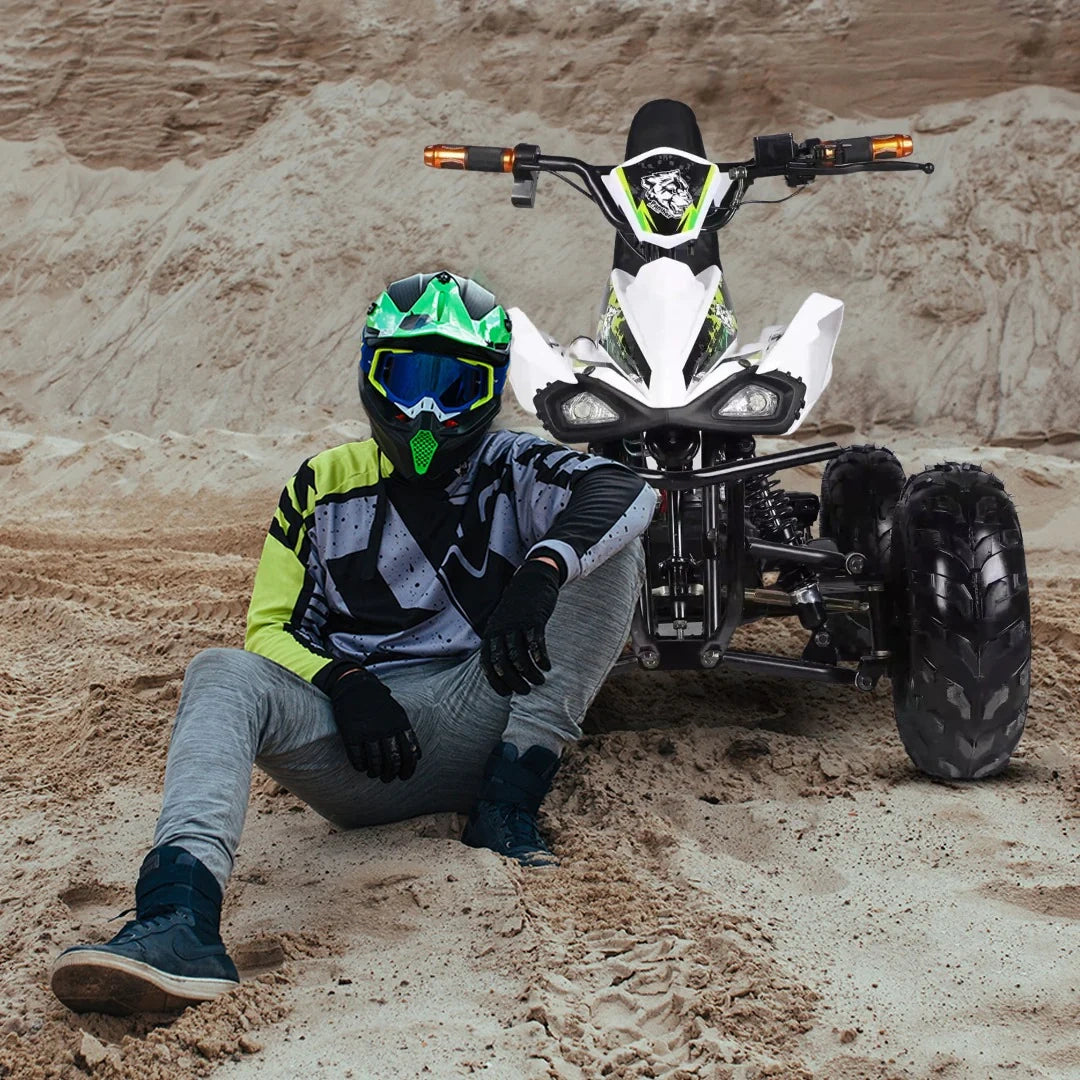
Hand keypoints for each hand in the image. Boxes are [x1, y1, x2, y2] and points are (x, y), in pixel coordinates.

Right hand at [316, 664, 421, 781]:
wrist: (355, 686)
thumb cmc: (378, 702)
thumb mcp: (398, 713)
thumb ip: (407, 733)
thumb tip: (418, 756)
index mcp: (400, 724)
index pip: (410, 752)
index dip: (409, 768)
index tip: (405, 777)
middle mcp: (385, 729)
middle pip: (393, 760)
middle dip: (391, 774)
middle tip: (388, 779)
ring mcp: (368, 732)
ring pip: (375, 762)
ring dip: (375, 772)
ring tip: (374, 774)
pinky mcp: (351, 734)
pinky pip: (357, 758)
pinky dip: (360, 766)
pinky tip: (361, 767)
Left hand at [481, 558, 561, 695]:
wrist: (532, 579)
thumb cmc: (518, 607)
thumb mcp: (503, 623)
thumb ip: (501, 642)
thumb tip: (505, 668)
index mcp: (491, 633)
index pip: (487, 663)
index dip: (495, 681)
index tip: (506, 694)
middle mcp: (500, 630)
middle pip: (502, 663)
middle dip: (513, 681)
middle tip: (525, 691)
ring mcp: (516, 624)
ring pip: (518, 656)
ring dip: (529, 673)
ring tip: (539, 681)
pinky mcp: (533, 619)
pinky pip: (535, 643)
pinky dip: (540, 658)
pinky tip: (547, 666)